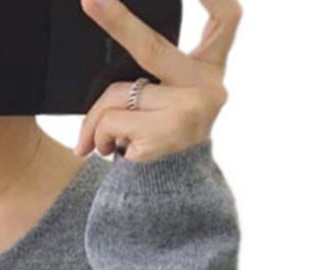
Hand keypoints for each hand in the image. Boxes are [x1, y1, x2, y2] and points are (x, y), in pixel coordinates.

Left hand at [75, 0, 241, 161]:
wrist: (168, 202)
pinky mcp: (161, 137)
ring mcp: (185, 114)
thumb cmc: (162, 144)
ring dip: (96, 117)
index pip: (226, 20)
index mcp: (210, 73)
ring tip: (102, 139)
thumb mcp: (171, 102)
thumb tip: (110, 47)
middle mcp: (206, 90)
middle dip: (116, 20)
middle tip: (89, 0)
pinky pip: (109, 121)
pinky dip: (97, 136)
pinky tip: (110, 151)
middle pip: (152, 47)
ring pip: (118, 93)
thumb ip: (157, 73)